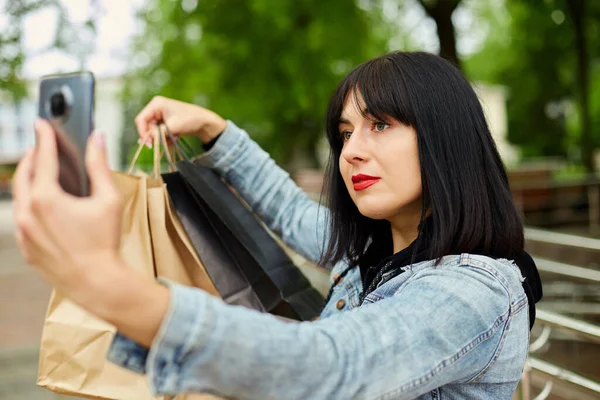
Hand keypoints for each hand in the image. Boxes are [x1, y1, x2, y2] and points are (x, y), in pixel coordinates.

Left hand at [13, 119, 169, 346]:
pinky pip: (21, 218)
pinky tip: (43, 205)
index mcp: (46, 198)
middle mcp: (27, 213)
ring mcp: (23, 232)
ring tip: (40, 173)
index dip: (44, 138)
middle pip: (23, 175)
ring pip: (19, 197)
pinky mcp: (25, 247)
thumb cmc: (105, 242)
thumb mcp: (109, 200)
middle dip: (32, 158)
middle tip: (40, 147)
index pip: (43, 158)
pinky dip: (29, 204)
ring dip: (28, 181)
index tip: (42, 124)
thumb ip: (100, 166)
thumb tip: (97, 139)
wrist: (96, 282)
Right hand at [135, 96, 226, 145]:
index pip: (141, 119)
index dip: (143, 132)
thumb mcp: (172, 127)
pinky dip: (166, 137)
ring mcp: (161, 115)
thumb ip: (158, 133)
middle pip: (147, 126)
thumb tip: (143, 141)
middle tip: (163, 143)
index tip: (149, 144)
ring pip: (154, 131)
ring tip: (175, 137)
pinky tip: (176, 137)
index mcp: (156, 104)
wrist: (205, 122)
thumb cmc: (190, 120)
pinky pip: (160, 133)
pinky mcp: (165, 121)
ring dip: (163, 137)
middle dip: (155, 136)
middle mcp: (156, 107)